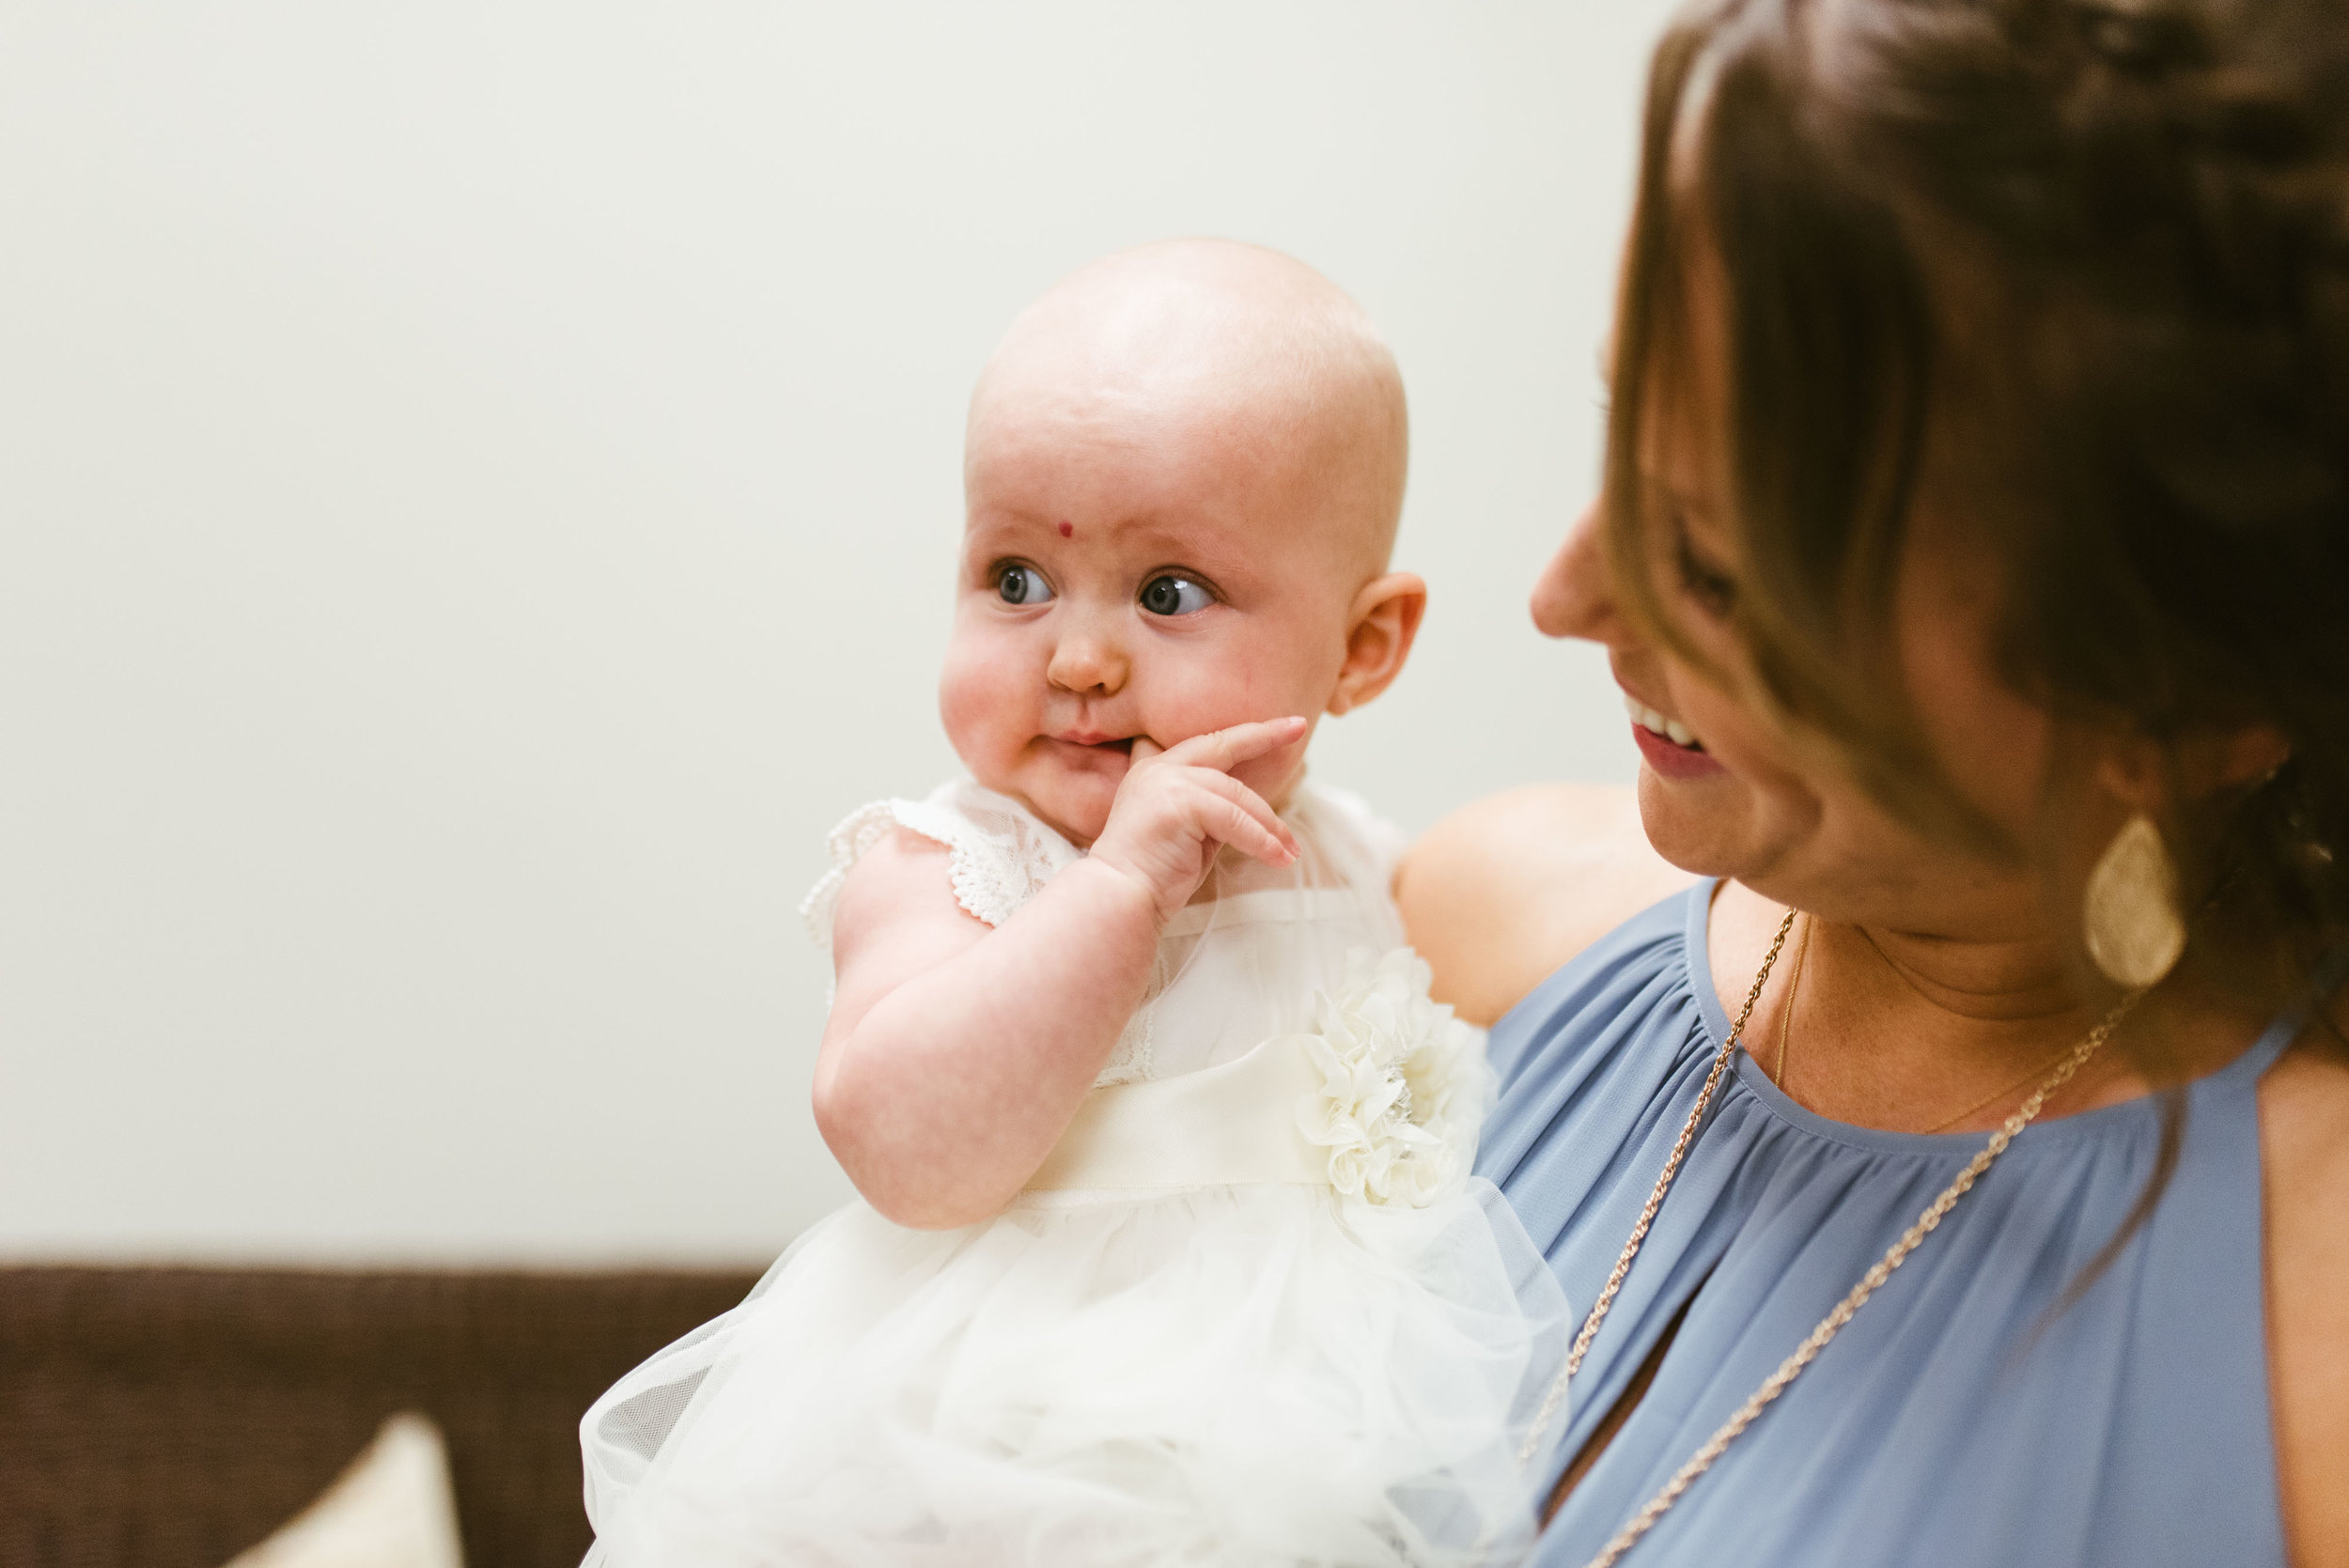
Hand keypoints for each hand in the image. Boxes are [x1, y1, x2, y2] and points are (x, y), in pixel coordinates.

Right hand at [1087, 717, 1304, 921]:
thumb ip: (1211, 811)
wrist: (1119, 898)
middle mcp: (1157, 768)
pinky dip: (1261, 841)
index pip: (1207, 744)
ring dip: (1269, 825)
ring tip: (1290, 851)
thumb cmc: (1152, 876)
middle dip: (1264, 734)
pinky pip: (1234, 819)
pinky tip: (1277, 858)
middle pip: (1223, 745)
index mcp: (1154, 771)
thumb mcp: (1187, 833)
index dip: (1245, 734)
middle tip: (1298, 726)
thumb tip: (1251, 811)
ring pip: (1236, 795)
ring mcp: (1165, 782)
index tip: (1282, 723)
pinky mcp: (1178, 803)